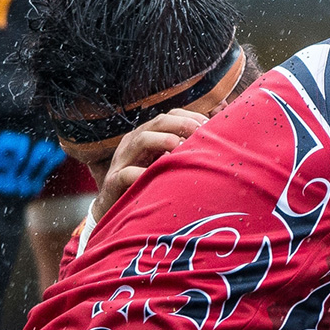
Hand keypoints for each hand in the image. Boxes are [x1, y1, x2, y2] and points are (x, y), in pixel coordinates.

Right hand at [90, 109, 207, 220]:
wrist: (116, 212)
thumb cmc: (149, 187)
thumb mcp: (168, 166)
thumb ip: (185, 154)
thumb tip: (215, 141)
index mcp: (148, 137)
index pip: (169, 117)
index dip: (189, 116)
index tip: (209, 123)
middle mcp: (134, 144)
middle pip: (157, 123)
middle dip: (180, 123)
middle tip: (199, 130)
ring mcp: (122, 161)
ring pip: (140, 140)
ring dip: (161, 140)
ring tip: (179, 144)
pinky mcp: (114, 181)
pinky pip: (126, 174)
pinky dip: (141, 172)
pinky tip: (156, 175)